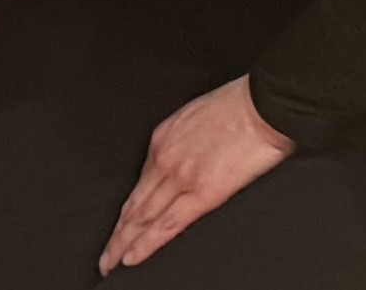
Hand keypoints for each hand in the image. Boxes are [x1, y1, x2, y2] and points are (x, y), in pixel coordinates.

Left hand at [101, 76, 293, 268]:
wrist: (262, 104)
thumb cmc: (238, 106)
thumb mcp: (195, 117)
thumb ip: (184, 142)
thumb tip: (186, 159)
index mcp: (163, 139)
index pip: (140, 184)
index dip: (127, 209)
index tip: (119, 225)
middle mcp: (163, 158)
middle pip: (134, 204)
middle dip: (117, 232)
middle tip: (104, 256)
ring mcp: (180, 177)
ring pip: (143, 217)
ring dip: (123, 242)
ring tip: (110, 262)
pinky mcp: (202, 194)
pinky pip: (167, 225)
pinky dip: (146, 243)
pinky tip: (132, 256)